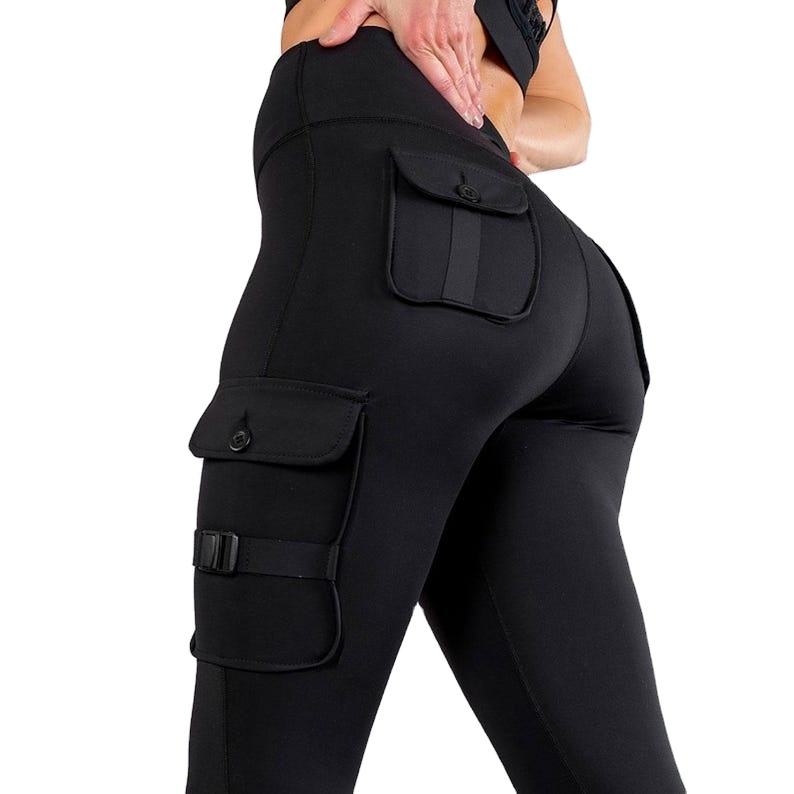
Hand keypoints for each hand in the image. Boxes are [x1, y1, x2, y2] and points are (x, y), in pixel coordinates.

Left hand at [319, 0, 483, 127]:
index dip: (450, 105)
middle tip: (470, 128)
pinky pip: (471, 58)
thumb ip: (348, 21)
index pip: (438, 82)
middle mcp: (438, 41)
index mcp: (415, 41)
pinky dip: (475, 77)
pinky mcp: (463, 27)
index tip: (457, 122)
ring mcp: (453, 35)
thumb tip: (327, 43)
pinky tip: (477, 92)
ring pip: (466, 72)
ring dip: (473, 97)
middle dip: (464, 108)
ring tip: (476, 118)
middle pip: (456, 83)